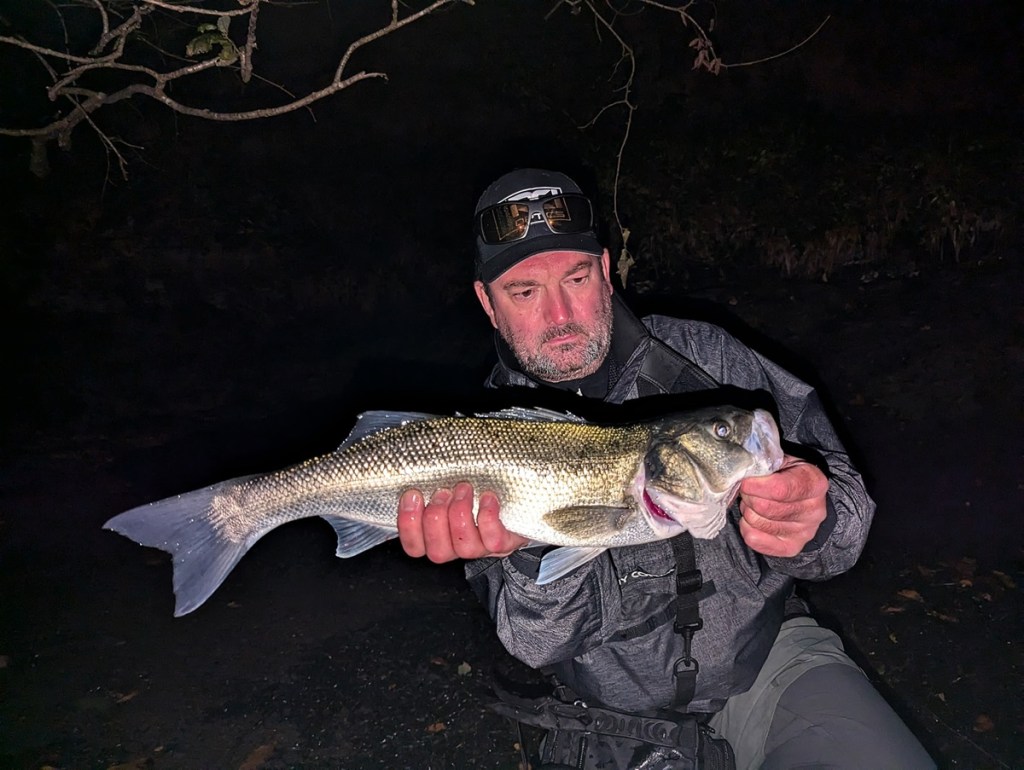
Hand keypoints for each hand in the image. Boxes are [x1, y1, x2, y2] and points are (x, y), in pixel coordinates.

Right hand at [396, 481, 528, 562]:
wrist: (518, 497)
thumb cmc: (475, 487)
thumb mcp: (448, 485)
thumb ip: (430, 485)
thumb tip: (412, 471)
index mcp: (438, 536)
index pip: (414, 547)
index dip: (409, 525)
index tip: (413, 495)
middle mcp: (458, 547)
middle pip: (437, 551)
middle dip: (436, 518)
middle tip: (443, 492)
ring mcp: (482, 548)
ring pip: (464, 547)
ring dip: (460, 514)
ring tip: (464, 489)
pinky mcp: (505, 544)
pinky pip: (493, 540)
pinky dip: (488, 517)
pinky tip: (488, 498)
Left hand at [737, 456, 828, 556]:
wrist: (804, 498)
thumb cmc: (788, 476)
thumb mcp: (783, 461)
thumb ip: (765, 464)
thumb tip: (742, 470)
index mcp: (814, 483)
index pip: (779, 489)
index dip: (755, 486)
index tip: (745, 482)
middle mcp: (814, 510)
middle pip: (764, 508)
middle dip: (749, 497)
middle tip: (749, 491)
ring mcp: (805, 532)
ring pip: (757, 522)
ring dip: (747, 510)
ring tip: (754, 503)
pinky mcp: (791, 547)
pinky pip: (755, 539)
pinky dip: (746, 527)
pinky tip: (753, 518)